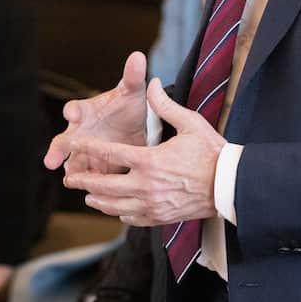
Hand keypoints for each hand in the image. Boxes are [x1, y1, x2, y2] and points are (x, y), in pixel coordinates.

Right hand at [44, 52, 147, 174]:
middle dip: (57, 150)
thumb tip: (138, 56)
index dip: (73, 112)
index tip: (72, 115)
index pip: (75, 109)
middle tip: (50, 160)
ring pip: (74, 163)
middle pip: (64, 141)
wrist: (137, 127)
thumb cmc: (128, 105)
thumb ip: (133, 77)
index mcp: (88, 111)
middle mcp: (81, 132)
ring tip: (70, 181)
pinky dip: (89, 184)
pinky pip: (90, 178)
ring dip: (72, 171)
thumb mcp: (133, 92)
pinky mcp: (96, 168)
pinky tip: (91, 193)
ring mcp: (86, 152)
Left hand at [63, 78, 224, 225]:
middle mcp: (147, 185)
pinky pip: (133, 218)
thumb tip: (151, 83)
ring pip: (115, 206)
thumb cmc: (211, 152)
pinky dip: (120, 213)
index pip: (111, 153)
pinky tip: (115, 209)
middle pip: (105, 185)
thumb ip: (165, 105)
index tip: (73, 144)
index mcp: (150, 160)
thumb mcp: (190, 123)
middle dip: (84, 181)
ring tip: (87, 196)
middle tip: (69, 179)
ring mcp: (153, 204)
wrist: (230, 185)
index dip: (89, 147)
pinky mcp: (161, 217)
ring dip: (98, 200)